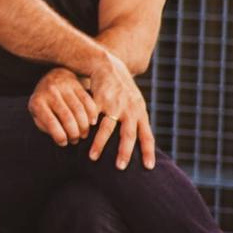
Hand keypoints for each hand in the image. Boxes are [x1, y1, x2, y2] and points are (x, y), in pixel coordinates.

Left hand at [28, 67, 97, 146]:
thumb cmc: (44, 103)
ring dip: (84, 126)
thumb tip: (61, 139)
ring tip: (83, 134)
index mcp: (38, 102)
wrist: (50, 78)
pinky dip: (92, 113)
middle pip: (67, 116)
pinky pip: (87, 100)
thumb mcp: (38, 115)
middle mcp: (50, 92)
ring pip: (79, 109)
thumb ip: (46, 127)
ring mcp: (63, 86)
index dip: (59, 135)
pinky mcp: (75, 84)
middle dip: (74, 132)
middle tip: (76, 140)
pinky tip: (92, 122)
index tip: (64, 143)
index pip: (50, 121)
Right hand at [87, 50, 155, 169]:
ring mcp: (114, 104)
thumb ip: (136, 118)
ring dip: (100, 144)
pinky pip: (93, 116)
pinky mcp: (99, 99)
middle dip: (124, 152)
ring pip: (107, 128)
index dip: (148, 151)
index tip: (149, 167)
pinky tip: (82, 135)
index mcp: (140, 112)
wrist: (108, 65)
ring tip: (93, 157)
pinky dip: (88, 127)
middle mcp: (130, 109)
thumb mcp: (135, 102)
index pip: (147, 135)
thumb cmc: (122, 87)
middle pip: (128, 134)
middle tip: (120, 167)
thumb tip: (139, 140)